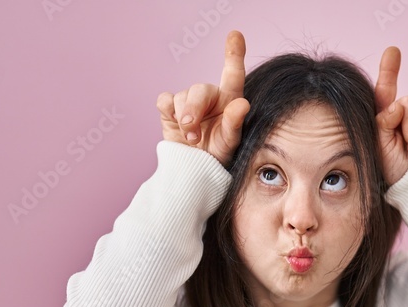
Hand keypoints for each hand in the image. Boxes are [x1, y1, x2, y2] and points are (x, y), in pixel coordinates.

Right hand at [156, 30, 249, 168]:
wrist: (194, 171)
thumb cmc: (217, 156)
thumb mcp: (230, 143)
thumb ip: (235, 123)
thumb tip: (242, 104)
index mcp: (229, 101)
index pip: (233, 75)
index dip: (234, 53)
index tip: (235, 35)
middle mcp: (210, 98)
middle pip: (200, 89)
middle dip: (195, 109)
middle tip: (193, 133)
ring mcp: (189, 102)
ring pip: (181, 96)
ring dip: (184, 118)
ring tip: (191, 139)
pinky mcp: (170, 110)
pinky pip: (165, 100)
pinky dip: (168, 110)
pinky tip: (175, 123)